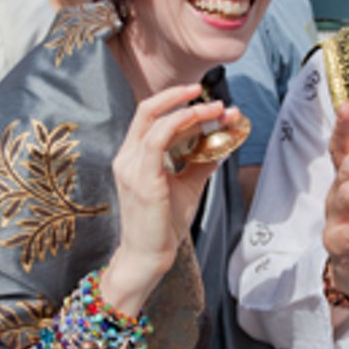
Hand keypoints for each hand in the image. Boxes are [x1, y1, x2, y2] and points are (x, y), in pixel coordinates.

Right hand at [101, 84, 227, 312]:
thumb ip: (199, 164)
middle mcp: (127, 157)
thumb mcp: (187, 187)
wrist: (148, 256)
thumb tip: (221, 145)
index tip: (211, 104)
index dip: (181, 106)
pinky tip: (200, 123)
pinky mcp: (141, 178)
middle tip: (208, 92)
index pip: (153, 119)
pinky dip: (180, 126)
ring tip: (216, 109)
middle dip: (179, 96)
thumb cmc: (163, 225)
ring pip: (156, 121)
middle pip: (146, 110)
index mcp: (133, 157)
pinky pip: (158, 140)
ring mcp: (131, 166)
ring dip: (189, 111)